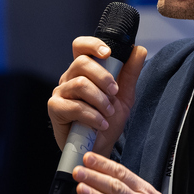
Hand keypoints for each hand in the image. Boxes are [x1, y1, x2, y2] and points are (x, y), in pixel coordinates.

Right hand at [48, 38, 147, 156]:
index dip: (92, 45)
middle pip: (82, 63)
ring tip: (107, 113)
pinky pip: (74, 106)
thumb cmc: (107, 122)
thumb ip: (130, 73)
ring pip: (80, 84)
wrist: (99, 148)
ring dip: (100, 100)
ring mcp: (60, 93)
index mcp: (84, 71)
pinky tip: (100, 124)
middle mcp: (69, 78)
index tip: (108, 54)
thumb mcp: (124, 96)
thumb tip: (138, 50)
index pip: (81, 47)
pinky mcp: (55, 108)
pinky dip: (92, 116)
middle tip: (114, 93)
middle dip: (104, 78)